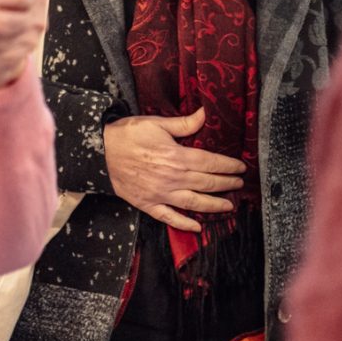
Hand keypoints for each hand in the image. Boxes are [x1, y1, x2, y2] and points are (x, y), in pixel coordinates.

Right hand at [103, 108, 245, 232]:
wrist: (101, 152)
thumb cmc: (128, 134)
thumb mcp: (156, 123)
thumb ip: (183, 123)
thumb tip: (205, 113)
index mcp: (176, 156)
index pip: (210, 163)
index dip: (228, 166)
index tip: (240, 167)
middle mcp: (172, 178)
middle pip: (207, 183)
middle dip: (226, 184)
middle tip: (239, 184)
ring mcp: (160, 193)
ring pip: (194, 202)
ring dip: (214, 205)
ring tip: (229, 205)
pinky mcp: (147, 204)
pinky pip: (169, 217)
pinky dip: (184, 223)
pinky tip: (197, 227)